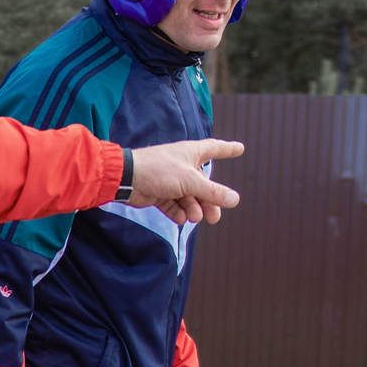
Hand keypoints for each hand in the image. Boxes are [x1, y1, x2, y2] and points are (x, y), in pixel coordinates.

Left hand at [124, 139, 244, 224]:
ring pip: (189, 198)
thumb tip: (235, 199)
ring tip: (194, 218)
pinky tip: (179, 219)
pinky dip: (177, 212)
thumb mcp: (190, 181)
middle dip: (209, 201)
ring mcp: (170, 180)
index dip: (228, 149)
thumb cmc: (159, 171)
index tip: (240, 148)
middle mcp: (183, 166)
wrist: (127, 178)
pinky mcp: (159, 193)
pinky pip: (174, 205)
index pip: (215, 149)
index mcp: (192, 153)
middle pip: (203, 185)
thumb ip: (212, 192)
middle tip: (214, 218)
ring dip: (193, 209)